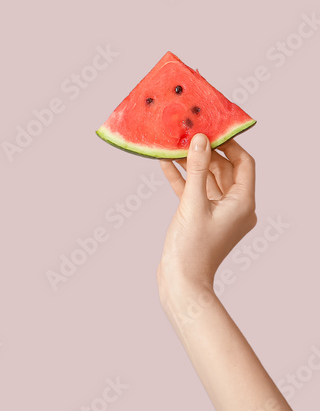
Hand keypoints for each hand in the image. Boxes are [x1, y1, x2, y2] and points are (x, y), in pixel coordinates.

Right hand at [157, 134, 255, 296]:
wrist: (182, 281)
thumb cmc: (192, 247)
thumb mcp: (193, 203)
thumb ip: (197, 169)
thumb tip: (201, 140)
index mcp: (243, 203)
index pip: (243, 164)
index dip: (229, 144)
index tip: (211, 129)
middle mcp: (235, 207)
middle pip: (224, 170)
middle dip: (206, 151)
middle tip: (188, 133)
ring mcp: (218, 213)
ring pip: (207, 179)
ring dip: (191, 163)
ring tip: (174, 144)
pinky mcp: (201, 218)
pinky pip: (194, 192)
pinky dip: (182, 179)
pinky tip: (166, 164)